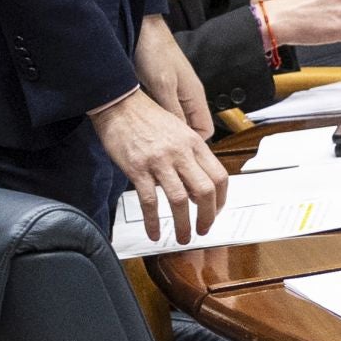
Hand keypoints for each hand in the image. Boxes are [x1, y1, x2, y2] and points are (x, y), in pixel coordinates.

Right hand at [89, 87, 228, 245]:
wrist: (119, 103)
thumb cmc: (147, 116)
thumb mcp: (178, 131)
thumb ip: (189, 155)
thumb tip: (196, 185)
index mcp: (194, 142)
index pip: (219, 176)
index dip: (221, 200)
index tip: (215, 211)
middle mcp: (180, 152)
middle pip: (205, 191)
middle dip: (207, 217)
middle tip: (203, 230)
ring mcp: (159, 160)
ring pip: (179, 200)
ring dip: (183, 224)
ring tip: (182, 237)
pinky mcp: (138, 168)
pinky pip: (150, 201)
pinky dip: (153, 221)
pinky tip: (154, 231)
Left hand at [135, 15, 212, 138]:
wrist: (141, 29)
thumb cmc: (154, 51)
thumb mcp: (163, 85)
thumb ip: (173, 111)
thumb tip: (181, 138)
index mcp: (196, 96)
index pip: (206, 131)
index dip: (194, 144)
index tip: (177, 152)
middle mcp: (189, 97)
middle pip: (191, 129)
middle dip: (178, 140)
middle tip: (162, 147)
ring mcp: (176, 94)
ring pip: (177, 122)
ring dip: (166, 130)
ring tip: (152, 137)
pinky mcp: (163, 90)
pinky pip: (165, 112)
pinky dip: (157, 120)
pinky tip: (144, 123)